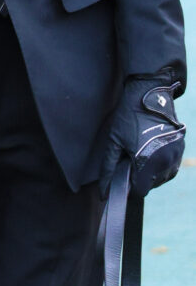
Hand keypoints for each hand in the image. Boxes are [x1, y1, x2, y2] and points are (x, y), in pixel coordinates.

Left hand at [100, 74, 185, 199]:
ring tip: (142, 151)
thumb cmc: (128, 117)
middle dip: (140, 176)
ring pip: (163, 177)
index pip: (140, 190)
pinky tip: (152, 149)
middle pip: (152, 185)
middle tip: (132, 157)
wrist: (147, 94)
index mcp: (147, 162)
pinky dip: (162, 164)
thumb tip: (103, 191)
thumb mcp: (114, 141)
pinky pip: (172, 166)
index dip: (130, 184)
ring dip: (152, 172)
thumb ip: (109, 168)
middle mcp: (165, 162)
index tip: (125, 172)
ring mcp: (176, 155)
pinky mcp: (181, 148)